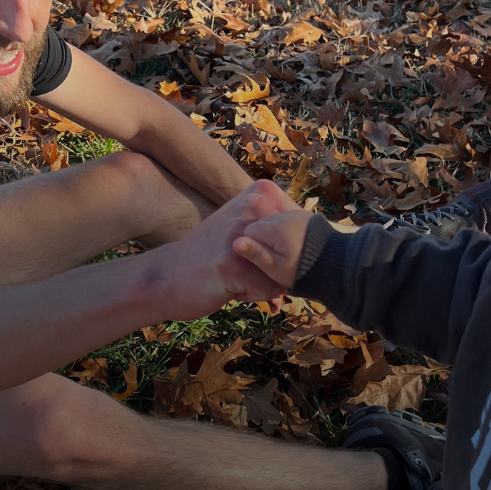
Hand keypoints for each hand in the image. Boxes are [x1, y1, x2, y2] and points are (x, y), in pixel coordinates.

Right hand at [148, 180, 295, 319]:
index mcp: (260, 193)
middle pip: (296, 255)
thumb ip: (277, 227)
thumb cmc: (211, 258)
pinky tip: (227, 286)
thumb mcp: (245, 228)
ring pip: (284, 275)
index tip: (256, 255)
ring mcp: (243, 233)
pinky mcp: (232, 262)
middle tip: (241, 268)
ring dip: (263, 286)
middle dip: (276, 272)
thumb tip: (323, 242)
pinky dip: (251, 296)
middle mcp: (253, 207)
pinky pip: (267, 291)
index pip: (303, 232)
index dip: (286, 254)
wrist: (167, 278)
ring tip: (234, 277)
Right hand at [232, 210, 313, 289]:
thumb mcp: (277, 268)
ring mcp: (295, 213)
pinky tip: (294, 245)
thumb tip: (236, 243)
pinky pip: (286, 221)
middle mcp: (284, 215)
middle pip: (261, 225)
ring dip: (274, 236)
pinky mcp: (304, 215)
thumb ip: (256, 254)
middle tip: (277, 259)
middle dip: (263, 240)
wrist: (338, 263)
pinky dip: (286, 232)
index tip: (265, 261)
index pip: (249, 232)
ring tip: (287, 253)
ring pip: (273, 222)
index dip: (253, 248)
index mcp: (275, 227)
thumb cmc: (303, 271)